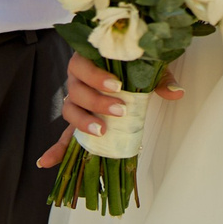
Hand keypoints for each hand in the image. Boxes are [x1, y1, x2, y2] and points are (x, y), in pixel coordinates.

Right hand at [38, 50, 182, 167]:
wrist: (132, 73)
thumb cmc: (136, 66)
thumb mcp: (150, 68)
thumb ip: (161, 79)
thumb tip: (176, 93)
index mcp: (88, 60)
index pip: (82, 65)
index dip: (95, 76)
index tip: (116, 86)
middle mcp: (77, 80)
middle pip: (76, 90)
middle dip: (96, 102)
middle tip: (119, 110)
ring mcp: (75, 101)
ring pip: (70, 110)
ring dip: (83, 122)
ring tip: (102, 131)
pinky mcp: (78, 121)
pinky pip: (63, 136)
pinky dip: (56, 150)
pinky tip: (46, 162)